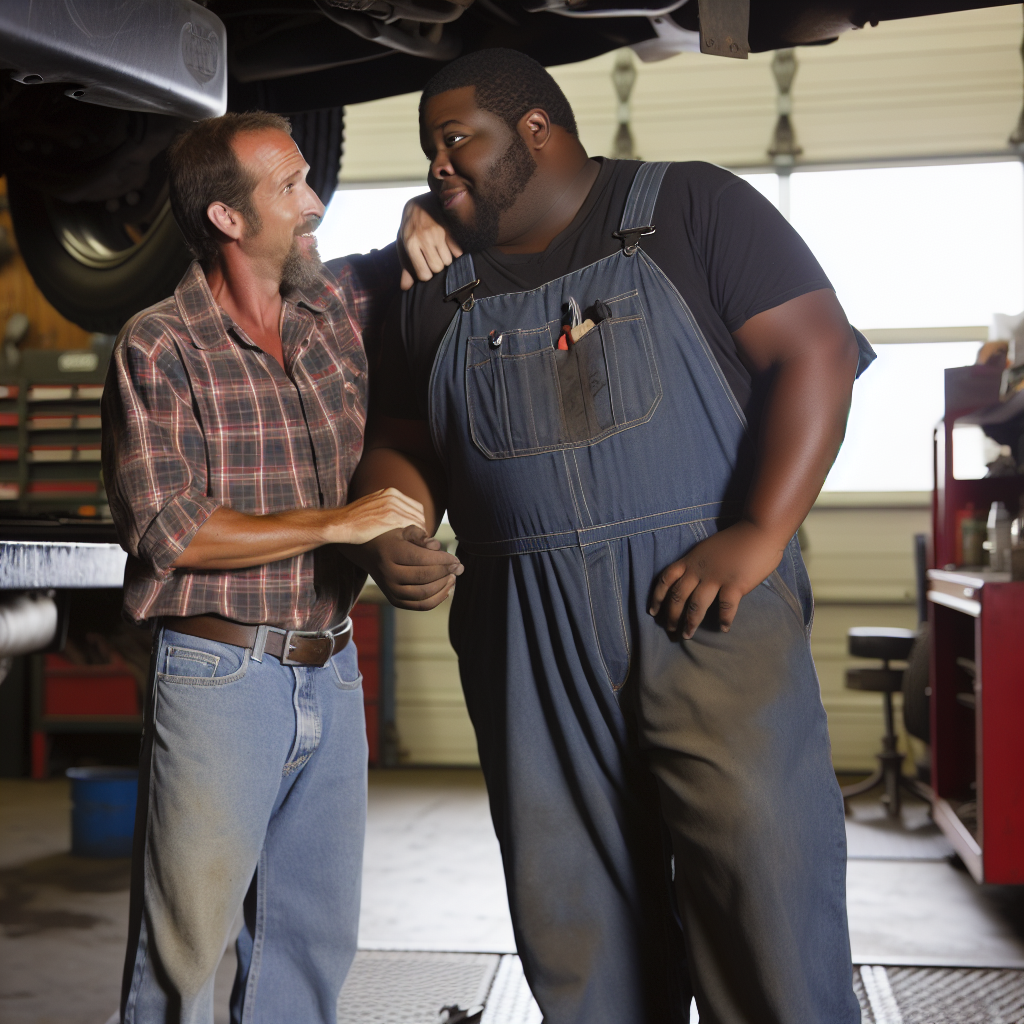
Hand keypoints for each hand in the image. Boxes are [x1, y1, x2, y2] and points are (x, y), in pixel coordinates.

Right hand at [325, 488, 424, 545]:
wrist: (340, 523)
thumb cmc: (353, 519)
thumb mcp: (372, 505)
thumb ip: (385, 507)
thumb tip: (397, 518)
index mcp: (389, 492)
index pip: (414, 505)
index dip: (418, 519)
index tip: (417, 530)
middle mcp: (393, 496)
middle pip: (418, 512)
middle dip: (421, 525)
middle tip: (420, 539)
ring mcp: (392, 506)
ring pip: (417, 520)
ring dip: (420, 532)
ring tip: (417, 543)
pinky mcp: (391, 518)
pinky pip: (411, 526)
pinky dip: (416, 535)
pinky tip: (413, 543)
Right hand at [346, 525, 463, 609]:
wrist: (368, 553)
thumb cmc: (393, 539)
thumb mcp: (404, 530)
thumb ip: (421, 536)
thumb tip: (436, 546)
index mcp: (389, 552)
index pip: (421, 559)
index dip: (443, 560)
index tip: (456, 559)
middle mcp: (387, 573)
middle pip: (424, 576)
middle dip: (446, 572)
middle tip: (459, 567)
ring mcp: (390, 590)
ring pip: (423, 593)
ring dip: (443, 586)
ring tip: (453, 577)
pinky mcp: (394, 600)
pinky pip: (420, 605)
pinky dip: (436, 599)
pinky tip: (446, 589)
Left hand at [397, 193, 462, 290]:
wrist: (420, 203)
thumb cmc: (410, 228)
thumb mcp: (403, 245)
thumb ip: (406, 266)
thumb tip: (405, 287)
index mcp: (410, 243)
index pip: (424, 274)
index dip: (426, 275)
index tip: (426, 270)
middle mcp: (424, 238)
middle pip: (438, 268)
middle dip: (437, 268)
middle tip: (434, 260)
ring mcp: (438, 233)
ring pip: (449, 261)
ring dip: (446, 260)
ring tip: (441, 252)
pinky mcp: (449, 228)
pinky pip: (458, 251)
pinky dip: (456, 253)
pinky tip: (450, 247)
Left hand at [648, 521, 786, 638]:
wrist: (758, 530)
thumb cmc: (736, 539)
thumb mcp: (707, 548)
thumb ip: (699, 564)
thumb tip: (695, 582)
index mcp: (691, 560)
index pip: (666, 579)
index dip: (657, 597)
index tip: (653, 612)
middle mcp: (699, 570)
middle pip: (678, 596)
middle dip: (671, 616)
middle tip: (670, 630)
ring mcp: (716, 577)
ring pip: (695, 605)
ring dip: (690, 622)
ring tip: (687, 635)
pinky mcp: (735, 584)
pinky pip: (725, 607)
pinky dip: (724, 620)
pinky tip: (723, 628)